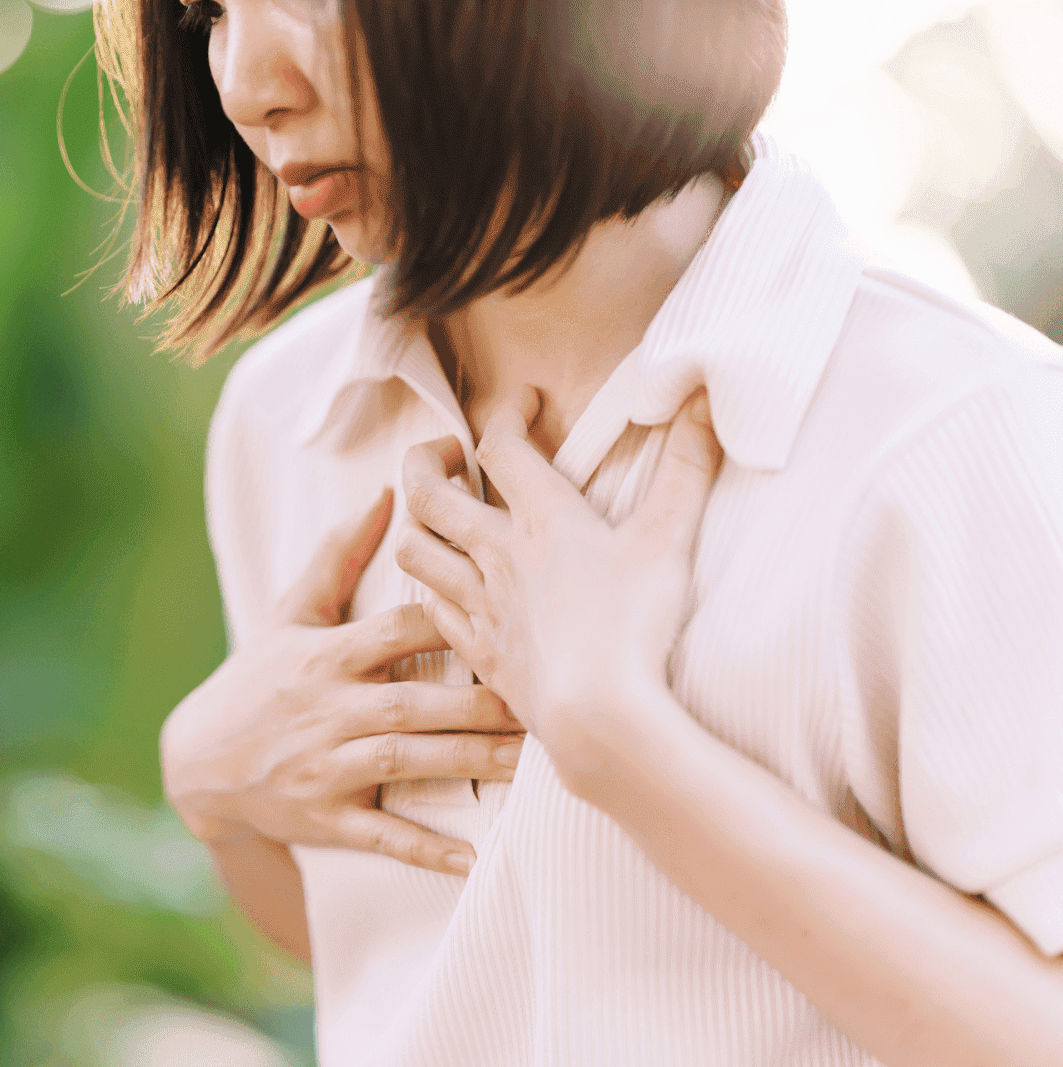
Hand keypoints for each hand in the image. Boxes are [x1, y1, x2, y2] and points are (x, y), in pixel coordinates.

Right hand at [162, 488, 523, 874]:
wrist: (196, 764)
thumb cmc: (257, 679)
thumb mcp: (289, 614)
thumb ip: (339, 555)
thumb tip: (387, 493)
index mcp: (325, 656)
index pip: (394, 631)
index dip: (449, 621)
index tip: (507, 615)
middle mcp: (327, 710)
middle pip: (412, 702)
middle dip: (478, 704)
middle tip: (543, 699)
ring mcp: (326, 767)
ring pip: (406, 763)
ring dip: (468, 763)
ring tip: (529, 764)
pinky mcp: (326, 817)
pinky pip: (381, 835)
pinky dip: (425, 848)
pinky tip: (473, 856)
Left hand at [394, 389, 721, 798]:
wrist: (599, 714)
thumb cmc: (634, 626)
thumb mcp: (668, 537)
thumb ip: (688, 465)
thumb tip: (703, 393)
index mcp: (541, 518)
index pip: (500, 445)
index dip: (507, 412)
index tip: (524, 401)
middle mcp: (497, 554)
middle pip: (428, 493)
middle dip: (424, 460)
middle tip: (445, 452)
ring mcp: (481, 605)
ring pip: (415, 551)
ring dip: (414, 525)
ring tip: (432, 516)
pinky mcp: (480, 651)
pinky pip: (431, 610)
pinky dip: (430, 590)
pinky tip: (446, 590)